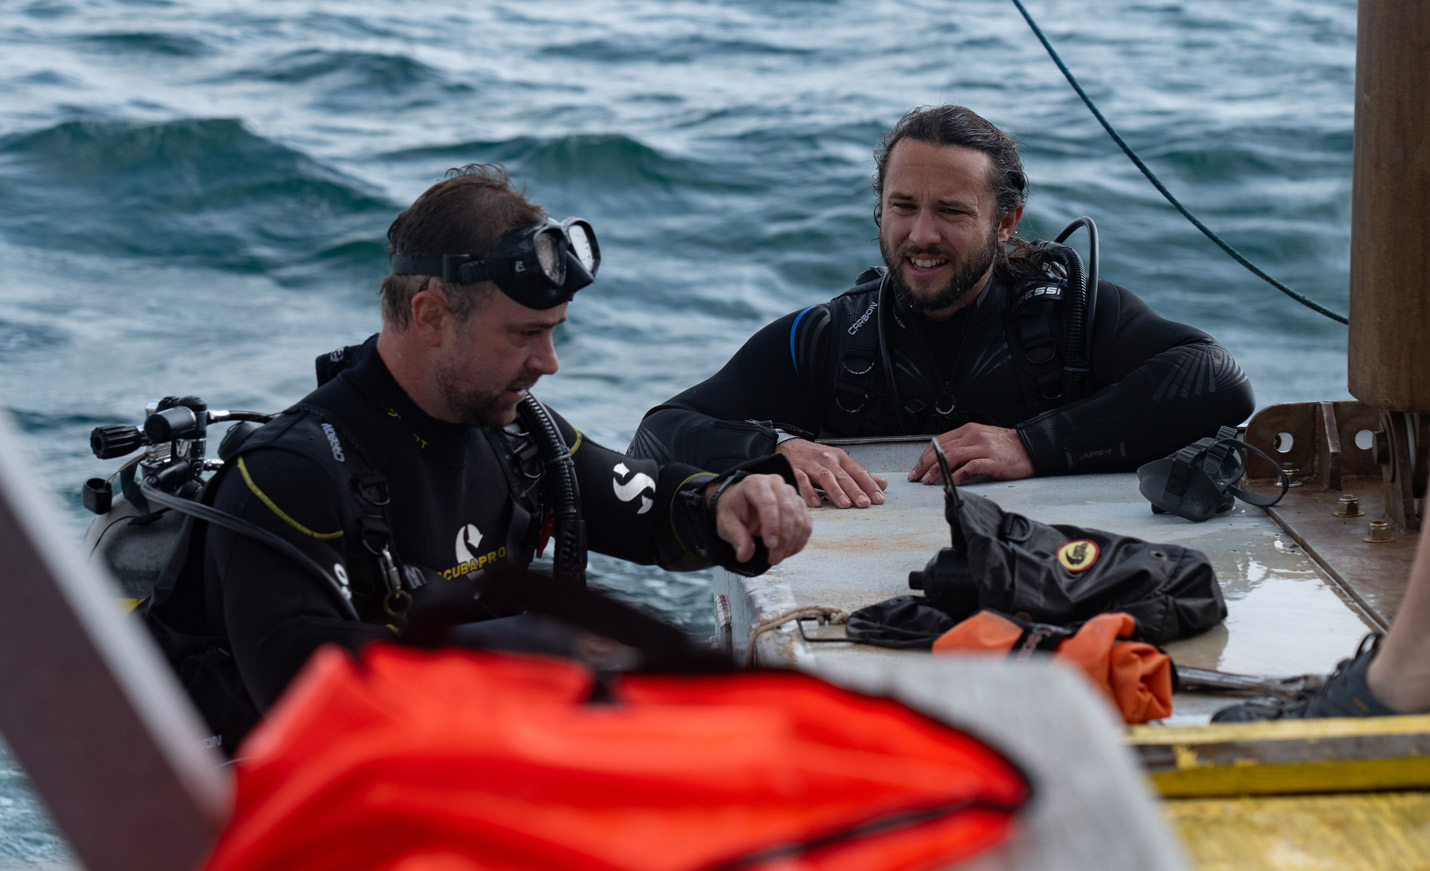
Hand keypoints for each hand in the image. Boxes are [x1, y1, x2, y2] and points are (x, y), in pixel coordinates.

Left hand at [711, 474, 811, 564]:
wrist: (742, 504)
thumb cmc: (735, 510)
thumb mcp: (727, 523)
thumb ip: (736, 537)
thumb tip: (745, 554)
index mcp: (755, 484)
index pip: (768, 501)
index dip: (772, 525)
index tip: (770, 545)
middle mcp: (775, 484)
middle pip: (788, 509)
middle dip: (783, 538)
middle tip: (774, 558)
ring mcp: (790, 493)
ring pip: (799, 519)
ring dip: (791, 543)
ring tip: (777, 557)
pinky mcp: (799, 505)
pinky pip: (806, 524)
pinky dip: (799, 541)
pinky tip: (787, 552)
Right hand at [775, 438, 888, 508]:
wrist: (788, 446)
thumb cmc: (815, 458)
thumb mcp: (839, 463)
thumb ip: (859, 476)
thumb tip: (883, 484)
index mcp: (840, 458)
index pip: (858, 472)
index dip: (869, 485)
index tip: (879, 499)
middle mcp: (827, 459)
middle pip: (843, 475)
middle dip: (855, 490)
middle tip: (864, 503)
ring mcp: (810, 464)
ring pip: (825, 477)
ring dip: (835, 491)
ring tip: (844, 504)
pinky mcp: (795, 469)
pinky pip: (802, 480)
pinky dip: (809, 492)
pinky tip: (817, 502)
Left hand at [908, 424, 1034, 484]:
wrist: (1031, 447)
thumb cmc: (1006, 447)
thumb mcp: (981, 439)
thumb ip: (963, 446)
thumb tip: (942, 460)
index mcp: (968, 430)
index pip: (939, 441)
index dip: (925, 455)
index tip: (918, 467)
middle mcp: (973, 436)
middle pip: (942, 449)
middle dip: (925, 464)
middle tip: (916, 476)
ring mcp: (983, 448)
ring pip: (951, 457)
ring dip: (936, 470)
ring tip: (928, 481)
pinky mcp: (992, 461)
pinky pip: (969, 467)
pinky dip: (957, 475)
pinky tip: (949, 482)